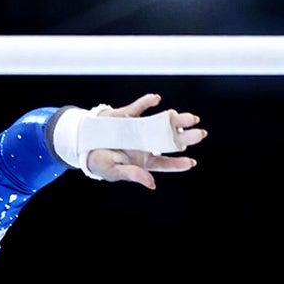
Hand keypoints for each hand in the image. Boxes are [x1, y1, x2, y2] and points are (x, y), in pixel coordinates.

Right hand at [86, 93, 206, 188]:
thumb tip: (152, 184)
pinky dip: (147, 102)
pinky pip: (139, 107)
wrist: (82, 144)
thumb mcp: (114, 171)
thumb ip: (133, 175)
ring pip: (162, 122)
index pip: (165, 162)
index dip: (178, 163)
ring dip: (176, 119)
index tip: (191, 162)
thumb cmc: (100, 163)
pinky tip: (156, 99)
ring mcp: (139, 128)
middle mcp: (146, 143)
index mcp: (144, 160)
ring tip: (191, 118)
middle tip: (201, 133)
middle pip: (170, 140)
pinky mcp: (128, 115)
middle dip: (186, 137)